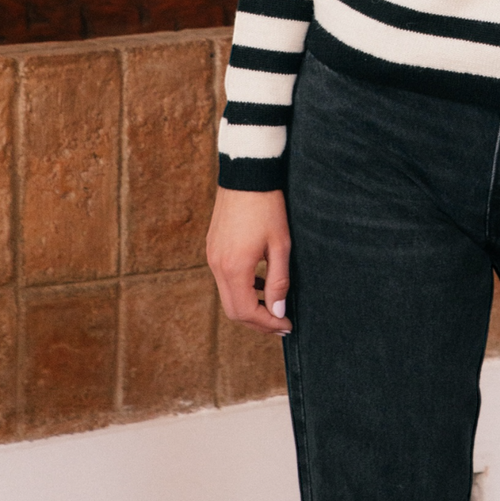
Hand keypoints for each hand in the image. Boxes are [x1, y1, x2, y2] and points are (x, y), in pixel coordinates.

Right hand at [206, 187, 292, 335]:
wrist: (247, 174)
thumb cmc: (268, 207)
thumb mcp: (280, 244)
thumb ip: (279, 281)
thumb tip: (278, 312)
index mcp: (234, 268)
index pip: (246, 312)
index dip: (267, 324)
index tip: (286, 326)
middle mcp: (217, 266)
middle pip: (233, 310)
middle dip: (258, 321)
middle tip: (280, 324)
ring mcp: (212, 256)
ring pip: (228, 295)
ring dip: (249, 305)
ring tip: (273, 306)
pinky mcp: (213, 248)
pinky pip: (225, 279)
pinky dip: (241, 288)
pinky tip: (260, 282)